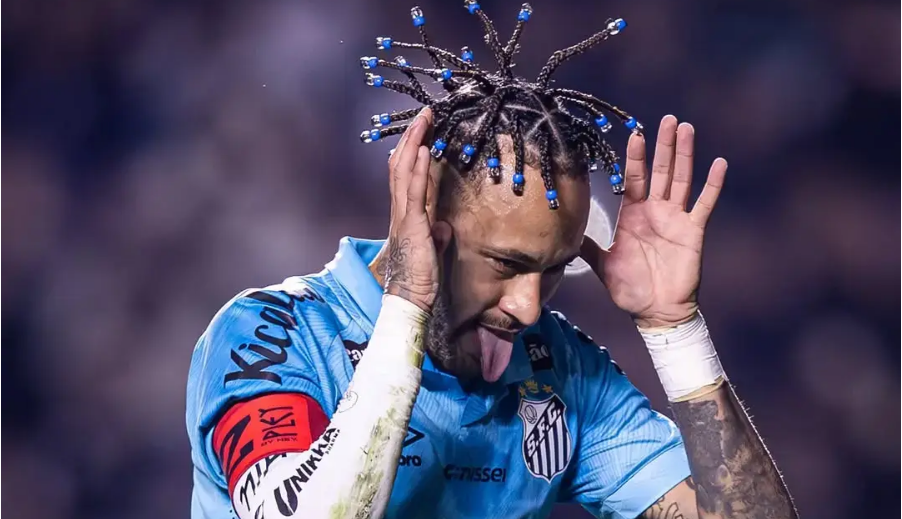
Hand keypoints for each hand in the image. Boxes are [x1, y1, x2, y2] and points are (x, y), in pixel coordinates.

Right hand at [383, 108, 447, 311]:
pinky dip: (417, 167)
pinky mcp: (412, 224)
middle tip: (425, 114)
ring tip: (425, 119)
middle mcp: (400, 210)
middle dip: (413, 137)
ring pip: (404, 170)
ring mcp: (404, 215)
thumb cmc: (420, 279)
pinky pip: (414, 190)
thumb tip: (445, 227)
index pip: (405, 176)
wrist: (409, 299)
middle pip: (401, 165)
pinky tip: (424, 148)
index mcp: (405, 215)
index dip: (412, 151)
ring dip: (415, 141)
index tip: (422, 131)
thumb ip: (436, 235)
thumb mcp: (432, 251)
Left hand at [580, 115, 726, 328]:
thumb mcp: (602, 264)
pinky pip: (704, 204)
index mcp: (633, 214)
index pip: (633, 178)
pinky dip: (712, 184)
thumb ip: (587, 245)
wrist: (655, 312)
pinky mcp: (693, 231)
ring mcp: (676, 218)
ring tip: (687, 129)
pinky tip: (719, 163)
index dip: (634, 156)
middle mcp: (655, 211)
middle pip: (661, 171)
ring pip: (682, 179)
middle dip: (663, 145)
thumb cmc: (630, 289)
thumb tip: (563, 233)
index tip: (635, 133)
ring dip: (685, 155)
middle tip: (667, 119)